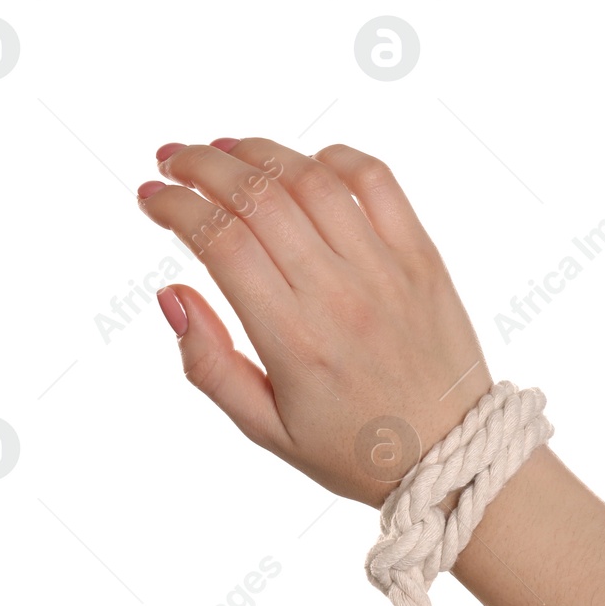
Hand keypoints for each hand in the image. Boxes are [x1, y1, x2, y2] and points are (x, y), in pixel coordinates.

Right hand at [138, 138, 490, 506]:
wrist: (455, 456)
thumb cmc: (352, 448)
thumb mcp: (264, 428)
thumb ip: (208, 364)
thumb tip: (170, 294)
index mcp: (294, 340)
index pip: (221, 243)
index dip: (175, 207)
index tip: (148, 196)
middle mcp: (338, 294)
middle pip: (257, 198)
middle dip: (202, 166)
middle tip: (172, 159)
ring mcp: (385, 268)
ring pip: (310, 179)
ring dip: (257, 152)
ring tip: (223, 149)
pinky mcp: (421, 254)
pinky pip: (376, 181)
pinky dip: (332, 157)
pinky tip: (301, 163)